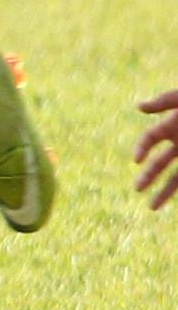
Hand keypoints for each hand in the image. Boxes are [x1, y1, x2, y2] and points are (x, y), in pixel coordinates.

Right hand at [133, 90, 177, 208]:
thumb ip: (163, 102)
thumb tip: (138, 107)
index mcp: (172, 127)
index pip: (149, 139)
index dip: (141, 148)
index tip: (137, 161)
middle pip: (160, 164)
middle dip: (148, 176)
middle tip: (137, 189)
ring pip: (176, 178)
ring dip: (164, 192)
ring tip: (152, 207)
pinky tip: (177, 202)